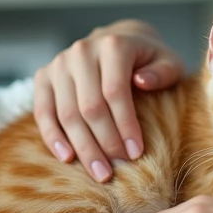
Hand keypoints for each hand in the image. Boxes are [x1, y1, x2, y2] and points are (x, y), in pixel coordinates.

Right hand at [34, 19, 184, 181]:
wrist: (119, 40)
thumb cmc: (148, 59)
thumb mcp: (168, 61)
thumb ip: (163, 72)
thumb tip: (142, 81)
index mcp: (113, 45)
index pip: (115, 91)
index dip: (125, 125)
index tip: (136, 153)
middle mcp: (82, 50)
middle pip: (89, 106)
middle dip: (104, 143)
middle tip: (116, 171)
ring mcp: (60, 63)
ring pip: (66, 113)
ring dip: (82, 147)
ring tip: (99, 172)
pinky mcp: (44, 76)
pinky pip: (43, 112)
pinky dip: (53, 137)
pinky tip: (68, 158)